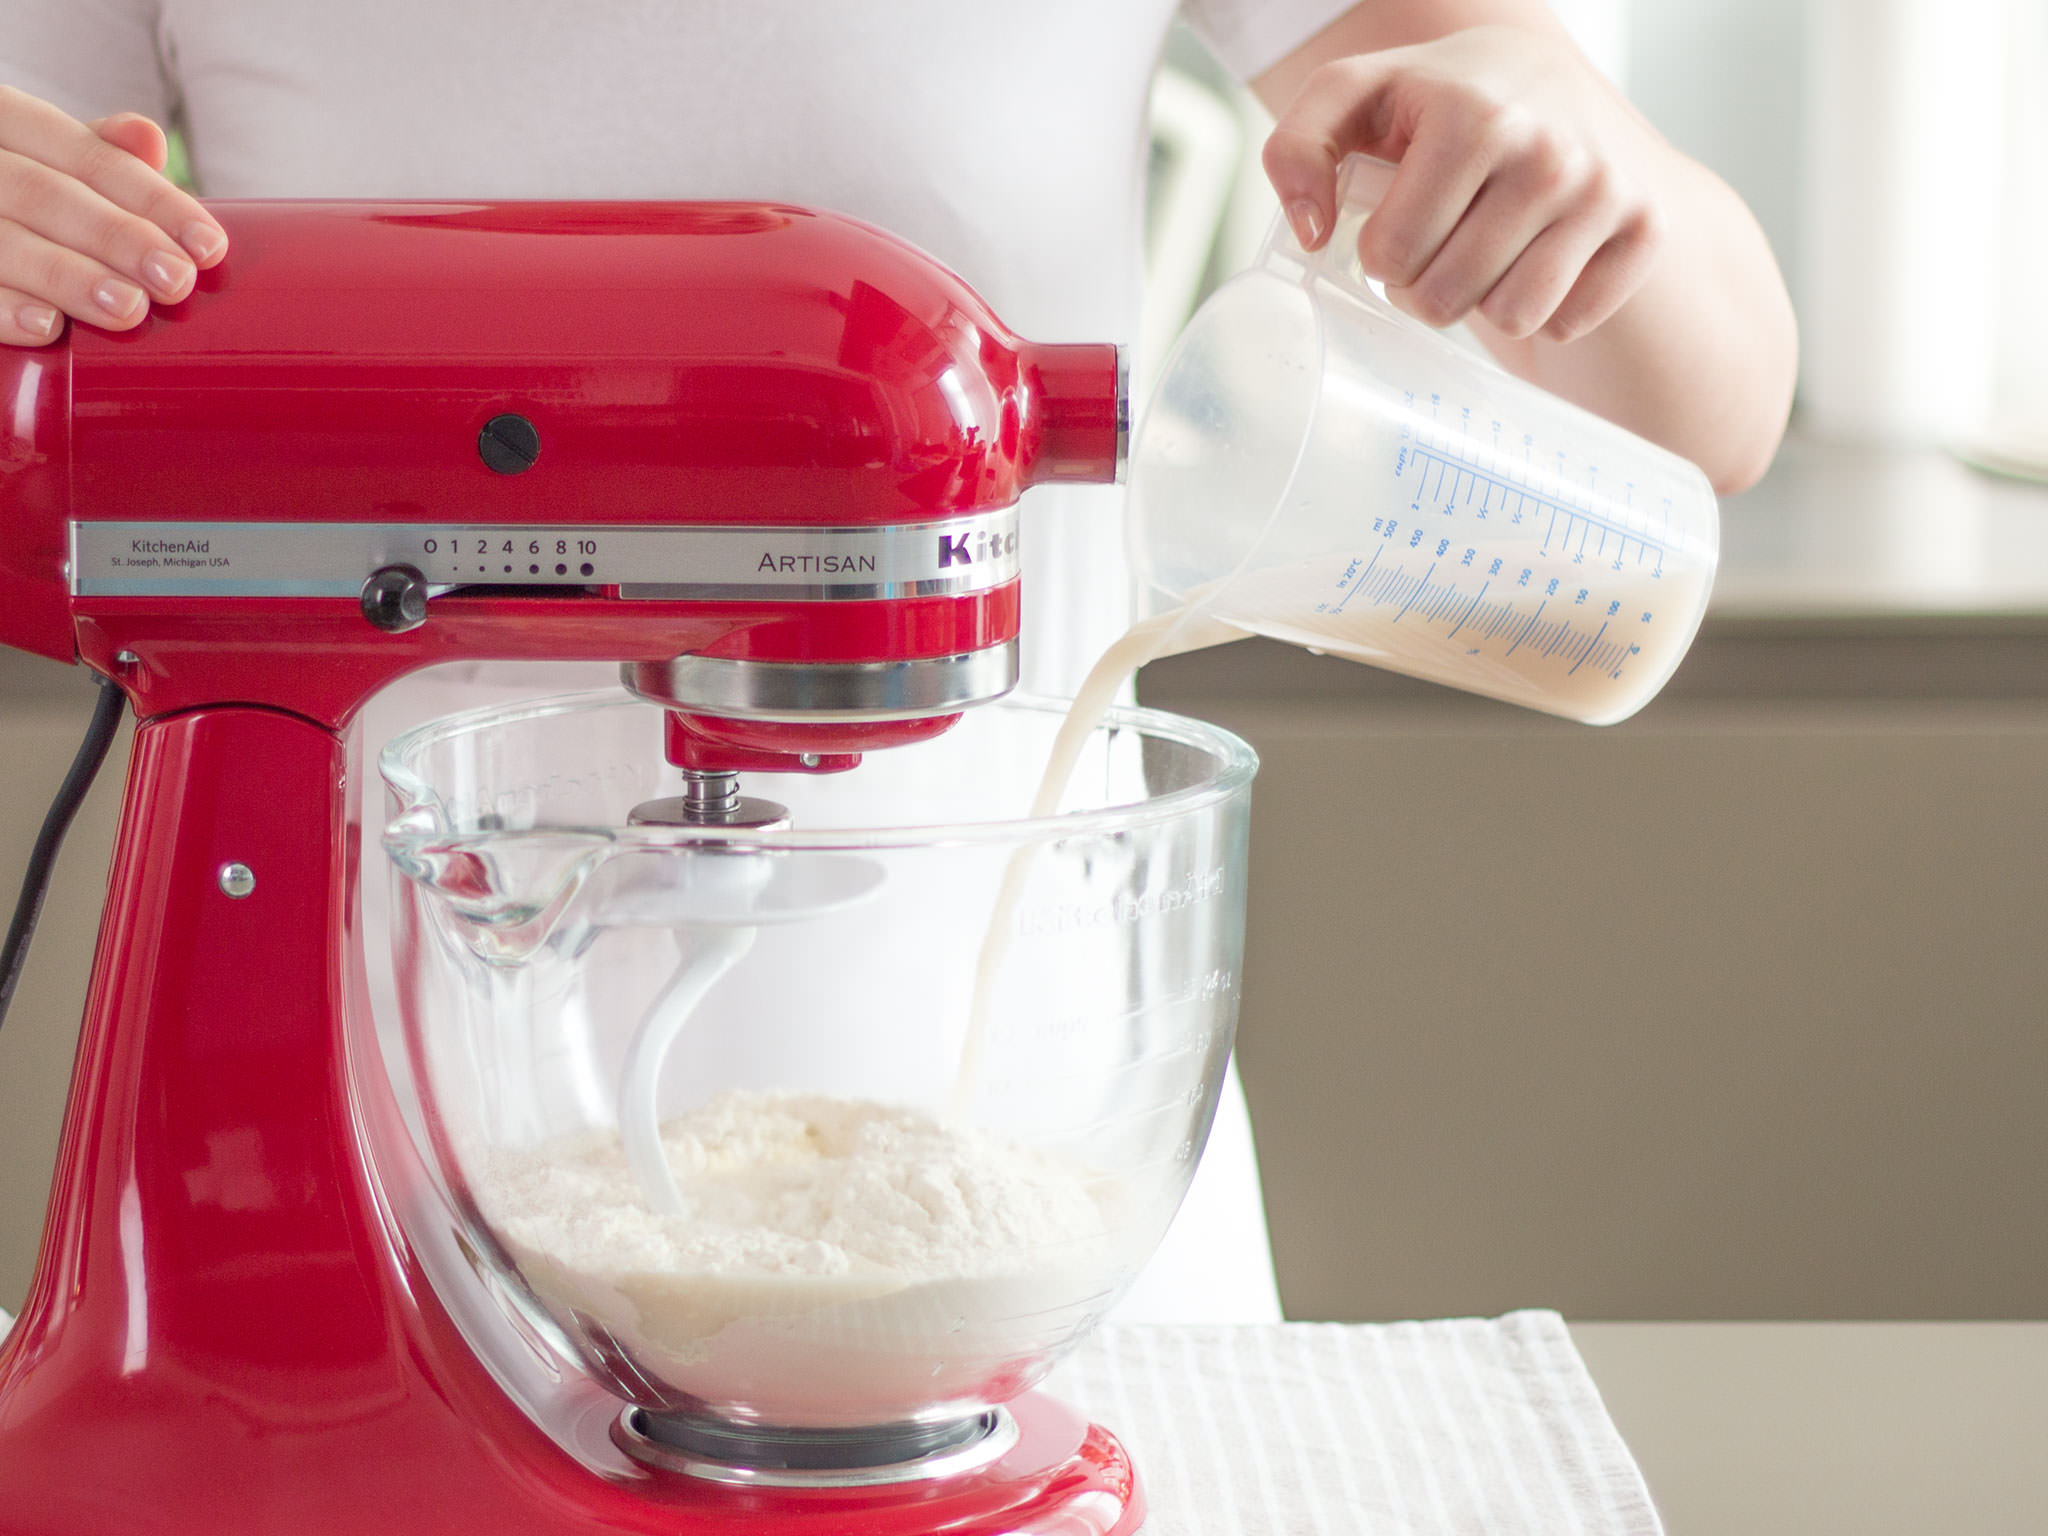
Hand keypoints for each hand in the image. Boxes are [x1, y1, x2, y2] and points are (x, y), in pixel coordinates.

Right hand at [0, 86, 226, 346]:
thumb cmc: (20, 207)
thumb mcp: (51, 168)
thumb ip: (99, 162)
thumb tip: (148, 139)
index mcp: (7, 122)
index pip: (86, 154)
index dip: (153, 200)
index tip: (209, 246)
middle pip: (44, 194)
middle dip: (118, 239)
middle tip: (175, 280)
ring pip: (3, 240)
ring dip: (69, 276)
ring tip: (127, 309)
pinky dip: (4, 307)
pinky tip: (45, 328)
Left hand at [1262, 26, 1663, 344]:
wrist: (1546, 78)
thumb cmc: (1438, 98)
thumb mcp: (1353, 96)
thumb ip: (1297, 149)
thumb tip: (1312, 234)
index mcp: (1474, 115)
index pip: (1393, 254)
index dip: (1382, 254)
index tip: (1397, 225)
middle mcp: (1550, 153)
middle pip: (1446, 296)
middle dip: (1426, 286)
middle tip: (1436, 247)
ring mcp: (1606, 190)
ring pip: (1512, 317)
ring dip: (1483, 303)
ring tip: (1480, 252)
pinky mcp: (1645, 227)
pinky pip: (1567, 323)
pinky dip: (1544, 309)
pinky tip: (1536, 257)